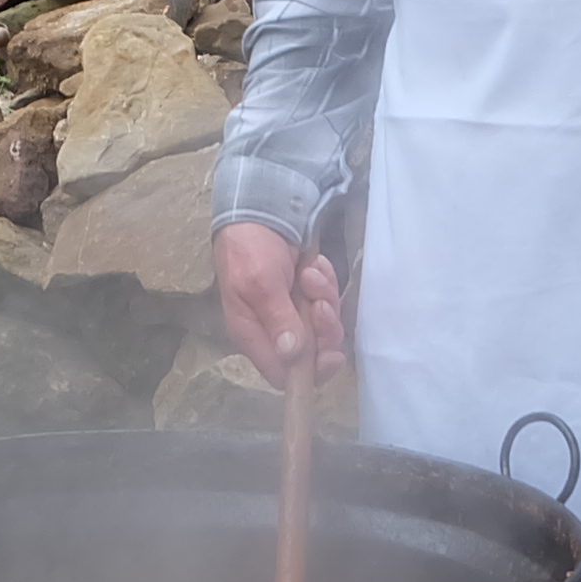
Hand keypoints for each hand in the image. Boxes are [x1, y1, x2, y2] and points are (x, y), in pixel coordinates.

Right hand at [217, 220, 350, 385]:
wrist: (260, 206)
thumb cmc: (250, 246)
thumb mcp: (261, 283)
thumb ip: (278, 319)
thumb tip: (291, 356)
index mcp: (252, 334)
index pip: (282, 375)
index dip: (309, 371)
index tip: (330, 354)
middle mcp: (273, 328)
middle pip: (311, 352)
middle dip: (323, 327)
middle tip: (320, 303)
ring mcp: (291, 309)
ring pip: (323, 324)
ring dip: (324, 298)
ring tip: (309, 274)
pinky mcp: (306, 293)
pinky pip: (327, 299)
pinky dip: (325, 282)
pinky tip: (313, 265)